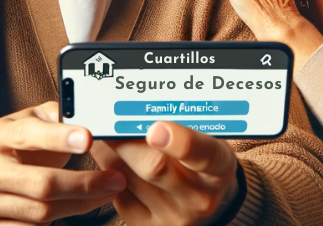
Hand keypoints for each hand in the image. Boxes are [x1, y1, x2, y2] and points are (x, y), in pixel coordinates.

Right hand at [0, 101, 125, 224]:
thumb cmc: (23, 140)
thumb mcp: (37, 120)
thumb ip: (60, 115)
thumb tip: (94, 115)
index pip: (29, 134)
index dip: (60, 137)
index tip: (89, 139)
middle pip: (42, 183)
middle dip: (85, 183)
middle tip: (116, 179)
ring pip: (42, 211)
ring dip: (82, 204)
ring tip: (108, 192)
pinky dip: (62, 219)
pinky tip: (82, 206)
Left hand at [90, 121, 239, 225]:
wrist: (206, 200)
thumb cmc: (203, 157)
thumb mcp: (208, 138)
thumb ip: (183, 124)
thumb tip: (142, 107)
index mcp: (219, 168)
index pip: (204, 155)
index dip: (180, 141)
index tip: (155, 128)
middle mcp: (200, 197)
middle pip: (155, 167)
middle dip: (126, 140)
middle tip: (108, 117)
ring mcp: (174, 216)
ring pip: (129, 178)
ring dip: (111, 152)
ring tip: (103, 130)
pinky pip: (119, 194)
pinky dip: (108, 171)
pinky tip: (107, 154)